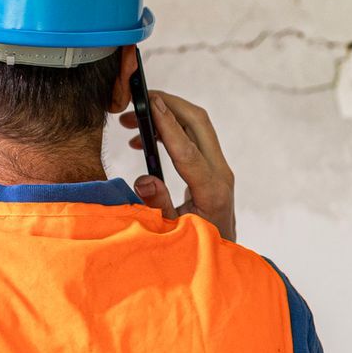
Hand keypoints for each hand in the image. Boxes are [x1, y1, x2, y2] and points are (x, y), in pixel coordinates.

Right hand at [119, 89, 236, 242]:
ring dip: (167, 115)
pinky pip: (194, 137)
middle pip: (199, 123)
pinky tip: (144, 139)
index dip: (167, 125)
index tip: (150, 103)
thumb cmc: (195, 247)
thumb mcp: (172, 232)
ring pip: (197, 126)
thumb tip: (143, 179)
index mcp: (212, 191)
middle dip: (169, 105)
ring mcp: (219, 168)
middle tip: (139, 99)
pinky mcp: (213, 167)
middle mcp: (220, 174)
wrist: (220, 253)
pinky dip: (170, 130)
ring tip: (131, 122)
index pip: (187, 150)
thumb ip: (159, 206)